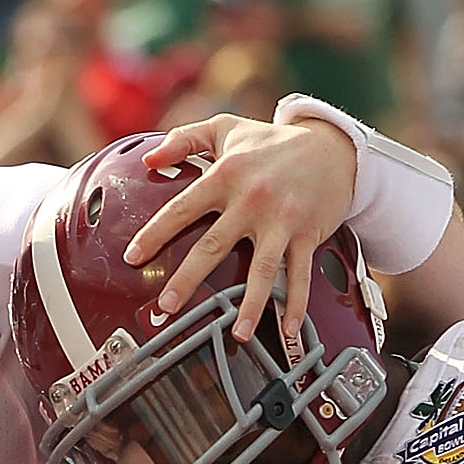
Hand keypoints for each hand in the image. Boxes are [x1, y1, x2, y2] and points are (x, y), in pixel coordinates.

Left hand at [126, 113, 360, 356]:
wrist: (330, 147)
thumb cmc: (272, 143)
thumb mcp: (225, 129)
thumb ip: (184, 139)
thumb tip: (148, 158)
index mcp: (226, 175)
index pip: (182, 207)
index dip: (155, 233)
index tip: (132, 258)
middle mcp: (251, 199)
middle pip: (213, 245)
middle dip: (188, 278)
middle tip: (167, 307)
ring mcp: (281, 220)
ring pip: (263, 269)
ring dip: (252, 304)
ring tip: (239, 334)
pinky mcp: (306, 235)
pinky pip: (300, 275)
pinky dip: (295, 304)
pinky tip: (289, 330)